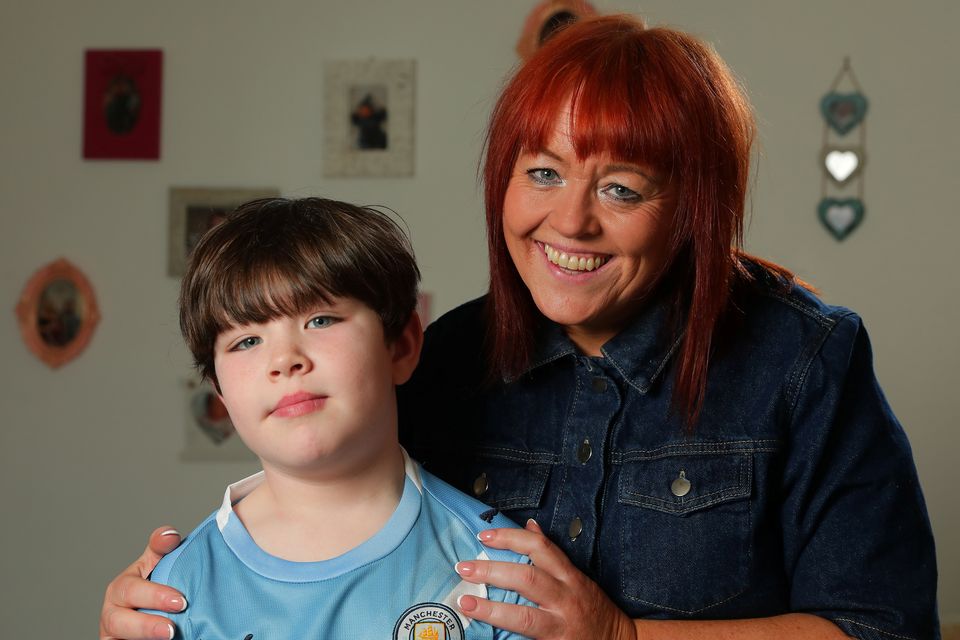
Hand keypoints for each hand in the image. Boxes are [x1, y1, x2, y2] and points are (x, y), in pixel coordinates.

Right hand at [100, 526, 185, 639]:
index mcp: (121, 588)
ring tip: (170, 636)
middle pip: (120, 620)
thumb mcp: (157, 567)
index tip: (180, 601)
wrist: (153, 620)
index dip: (155, 596)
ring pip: (117, 636)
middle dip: (147, 624)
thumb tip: (169, 534)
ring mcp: (111, 634)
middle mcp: (112, 613)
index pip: (131, 590)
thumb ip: (161, 549)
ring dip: (143, 635)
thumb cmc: (155, 589)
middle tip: (173, 627)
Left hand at [454, 519, 635, 639]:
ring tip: (466, 602)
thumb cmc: (592, 606)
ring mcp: (560, 625)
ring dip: (491, 609)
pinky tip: (484, 634)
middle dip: (492, 572)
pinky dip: (505, 637)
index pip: (539, 548)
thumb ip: (551, 555)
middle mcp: (565, 598)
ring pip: (524, 616)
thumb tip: (530, 526)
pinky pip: (528, 639)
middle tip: (464, 567)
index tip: (484, 535)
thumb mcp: (575, 575)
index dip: (510, 538)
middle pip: (527, 579)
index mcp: (569, 576)